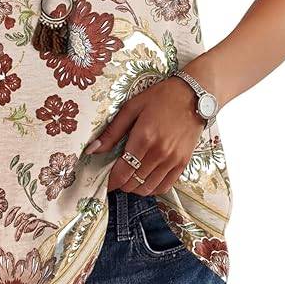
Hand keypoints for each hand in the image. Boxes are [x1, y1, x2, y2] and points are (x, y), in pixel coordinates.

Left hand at [85, 75, 205, 195]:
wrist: (193, 95)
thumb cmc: (160, 97)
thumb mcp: (131, 108)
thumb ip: (112, 132)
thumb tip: (92, 150)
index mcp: (143, 138)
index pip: (122, 172)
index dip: (110, 182)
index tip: (104, 182)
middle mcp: (159, 153)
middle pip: (133, 183)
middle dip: (120, 184)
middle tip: (115, 177)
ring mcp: (173, 160)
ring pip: (148, 188)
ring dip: (135, 188)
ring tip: (129, 178)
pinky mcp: (183, 163)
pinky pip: (165, 187)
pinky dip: (152, 188)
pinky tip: (145, 180)